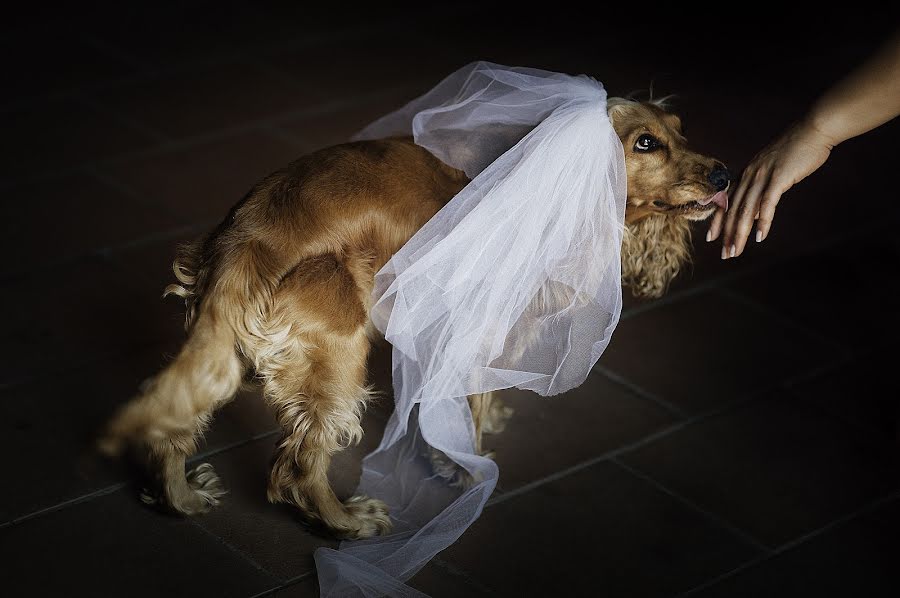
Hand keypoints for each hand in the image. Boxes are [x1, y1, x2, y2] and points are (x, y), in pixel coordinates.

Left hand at [708, 119, 834, 257]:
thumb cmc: (796, 151)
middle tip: (725, 254)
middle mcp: (750, 174)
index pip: (727, 201)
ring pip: (746, 210)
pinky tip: (759, 237)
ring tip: (736, 250)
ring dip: (739, 233)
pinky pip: (767, 204)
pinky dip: (763, 222)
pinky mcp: (779, 177)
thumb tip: (754, 215)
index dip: (717, 220)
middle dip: (727, 234)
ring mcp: (763, 175)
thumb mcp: (773, 172)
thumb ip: (761, 192)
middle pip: (733, 209)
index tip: (711, 238)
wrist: (814, 130)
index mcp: (747, 173)